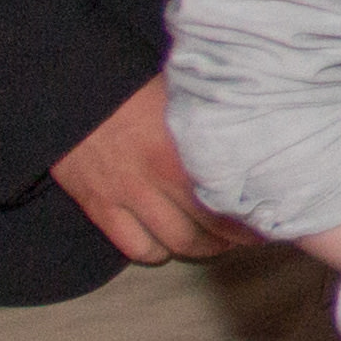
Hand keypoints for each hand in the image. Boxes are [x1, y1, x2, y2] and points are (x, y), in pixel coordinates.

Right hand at [49, 76, 256, 264]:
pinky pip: (136, 247)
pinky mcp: (100, 208)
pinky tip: (169, 245)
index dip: (253, 212)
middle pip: (209, 226)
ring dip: (202, 248)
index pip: (230, 195)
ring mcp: (128, 197)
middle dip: (235, 236)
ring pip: (176, 243)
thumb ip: (210, 123)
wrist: (69, 91)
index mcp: (183, 149)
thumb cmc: (130, 88)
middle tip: (250, 235)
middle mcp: (158, 178)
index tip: (270, 215)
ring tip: (216, 243)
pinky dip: (156, 253)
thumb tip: (250, 131)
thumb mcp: (181, 97)